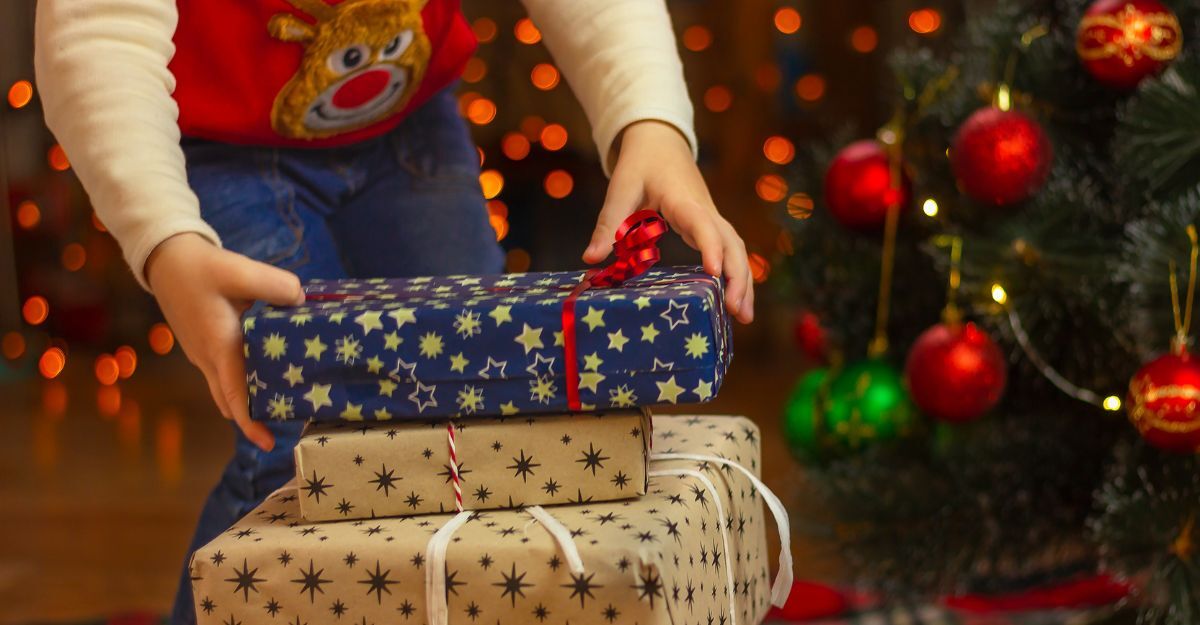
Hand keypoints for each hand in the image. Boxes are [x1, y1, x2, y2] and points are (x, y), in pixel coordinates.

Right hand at [146, 233, 304, 450]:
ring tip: (288, 388)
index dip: (250, 423)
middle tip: (292, 414)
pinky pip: (227, 372)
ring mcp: (204, 355)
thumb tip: (302, 301)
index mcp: (218, 347)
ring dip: (252, 395)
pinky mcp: (206, 346)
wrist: (166, 260)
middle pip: (232, 401)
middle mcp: (209, 359)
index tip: (268, 443)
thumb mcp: (240, 271)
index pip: (234, 395)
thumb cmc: (200, 268)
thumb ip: (277, 286)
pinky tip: (273, 360)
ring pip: (229, 388)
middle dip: (258, 414)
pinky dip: (247, 376)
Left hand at [584, 120, 753, 322]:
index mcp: (683, 200)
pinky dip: (736, 275)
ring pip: (736, 249)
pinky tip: (733, 300)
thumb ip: (608, 223)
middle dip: (738, 278)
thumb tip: (590, 259)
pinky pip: (729, 251)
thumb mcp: (620, 188)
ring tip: (744, 317)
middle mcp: (705, 211)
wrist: (661, 143)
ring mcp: (711, 219)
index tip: (714, 274)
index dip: (710, 249)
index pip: (703, 225)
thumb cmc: (640, 164)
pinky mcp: (709, 226)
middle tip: (737, 313)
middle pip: (731, 244)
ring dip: (743, 281)